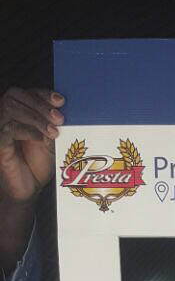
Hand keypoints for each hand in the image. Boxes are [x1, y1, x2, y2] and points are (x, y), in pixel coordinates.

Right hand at [0, 88, 63, 202]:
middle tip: (59, 119)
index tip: (61, 101)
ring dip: (35, 117)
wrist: (29, 188)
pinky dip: (26, 130)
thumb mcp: (49, 139)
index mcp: (18, 111)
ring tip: (52, 131)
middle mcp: (4, 116)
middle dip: (40, 104)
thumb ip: (53, 123)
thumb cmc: (38, 163)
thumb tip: (62, 109)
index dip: (43, 93)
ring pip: (10, 108)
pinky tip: (39, 138)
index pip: (26, 92)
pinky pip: (7, 129)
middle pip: (15, 95)